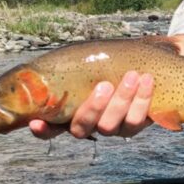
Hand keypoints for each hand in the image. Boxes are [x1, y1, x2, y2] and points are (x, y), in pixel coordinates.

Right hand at [29, 70, 153, 139]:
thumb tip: (64, 55)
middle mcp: (86, 123)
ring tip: (133, 76)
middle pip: (81, 127)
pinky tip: (147, 80)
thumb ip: (79, 62)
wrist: (145, 66)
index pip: (49, 127)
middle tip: (104, 85)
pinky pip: (135, 121)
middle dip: (93, 107)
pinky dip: (142, 99)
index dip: (42, 129)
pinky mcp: (131, 127)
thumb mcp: (94, 60)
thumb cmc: (111, 61)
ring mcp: (109, 128)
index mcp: (70, 109)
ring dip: (122, 99)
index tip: (36, 122)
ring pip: (109, 125)